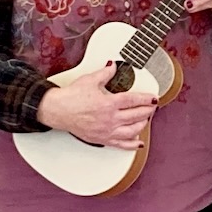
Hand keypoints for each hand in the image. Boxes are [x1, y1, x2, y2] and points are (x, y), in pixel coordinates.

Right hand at [38, 62, 156, 148]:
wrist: (58, 110)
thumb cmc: (71, 97)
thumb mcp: (90, 80)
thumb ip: (105, 73)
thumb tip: (113, 67)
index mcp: (109, 103)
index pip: (134, 101)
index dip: (146, 99)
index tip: (154, 98)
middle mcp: (110, 119)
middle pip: (136, 116)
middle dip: (147, 111)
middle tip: (152, 107)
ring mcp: (107, 131)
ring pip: (132, 131)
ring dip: (142, 125)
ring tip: (146, 120)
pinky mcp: (102, 139)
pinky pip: (121, 145)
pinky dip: (132, 144)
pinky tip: (138, 142)